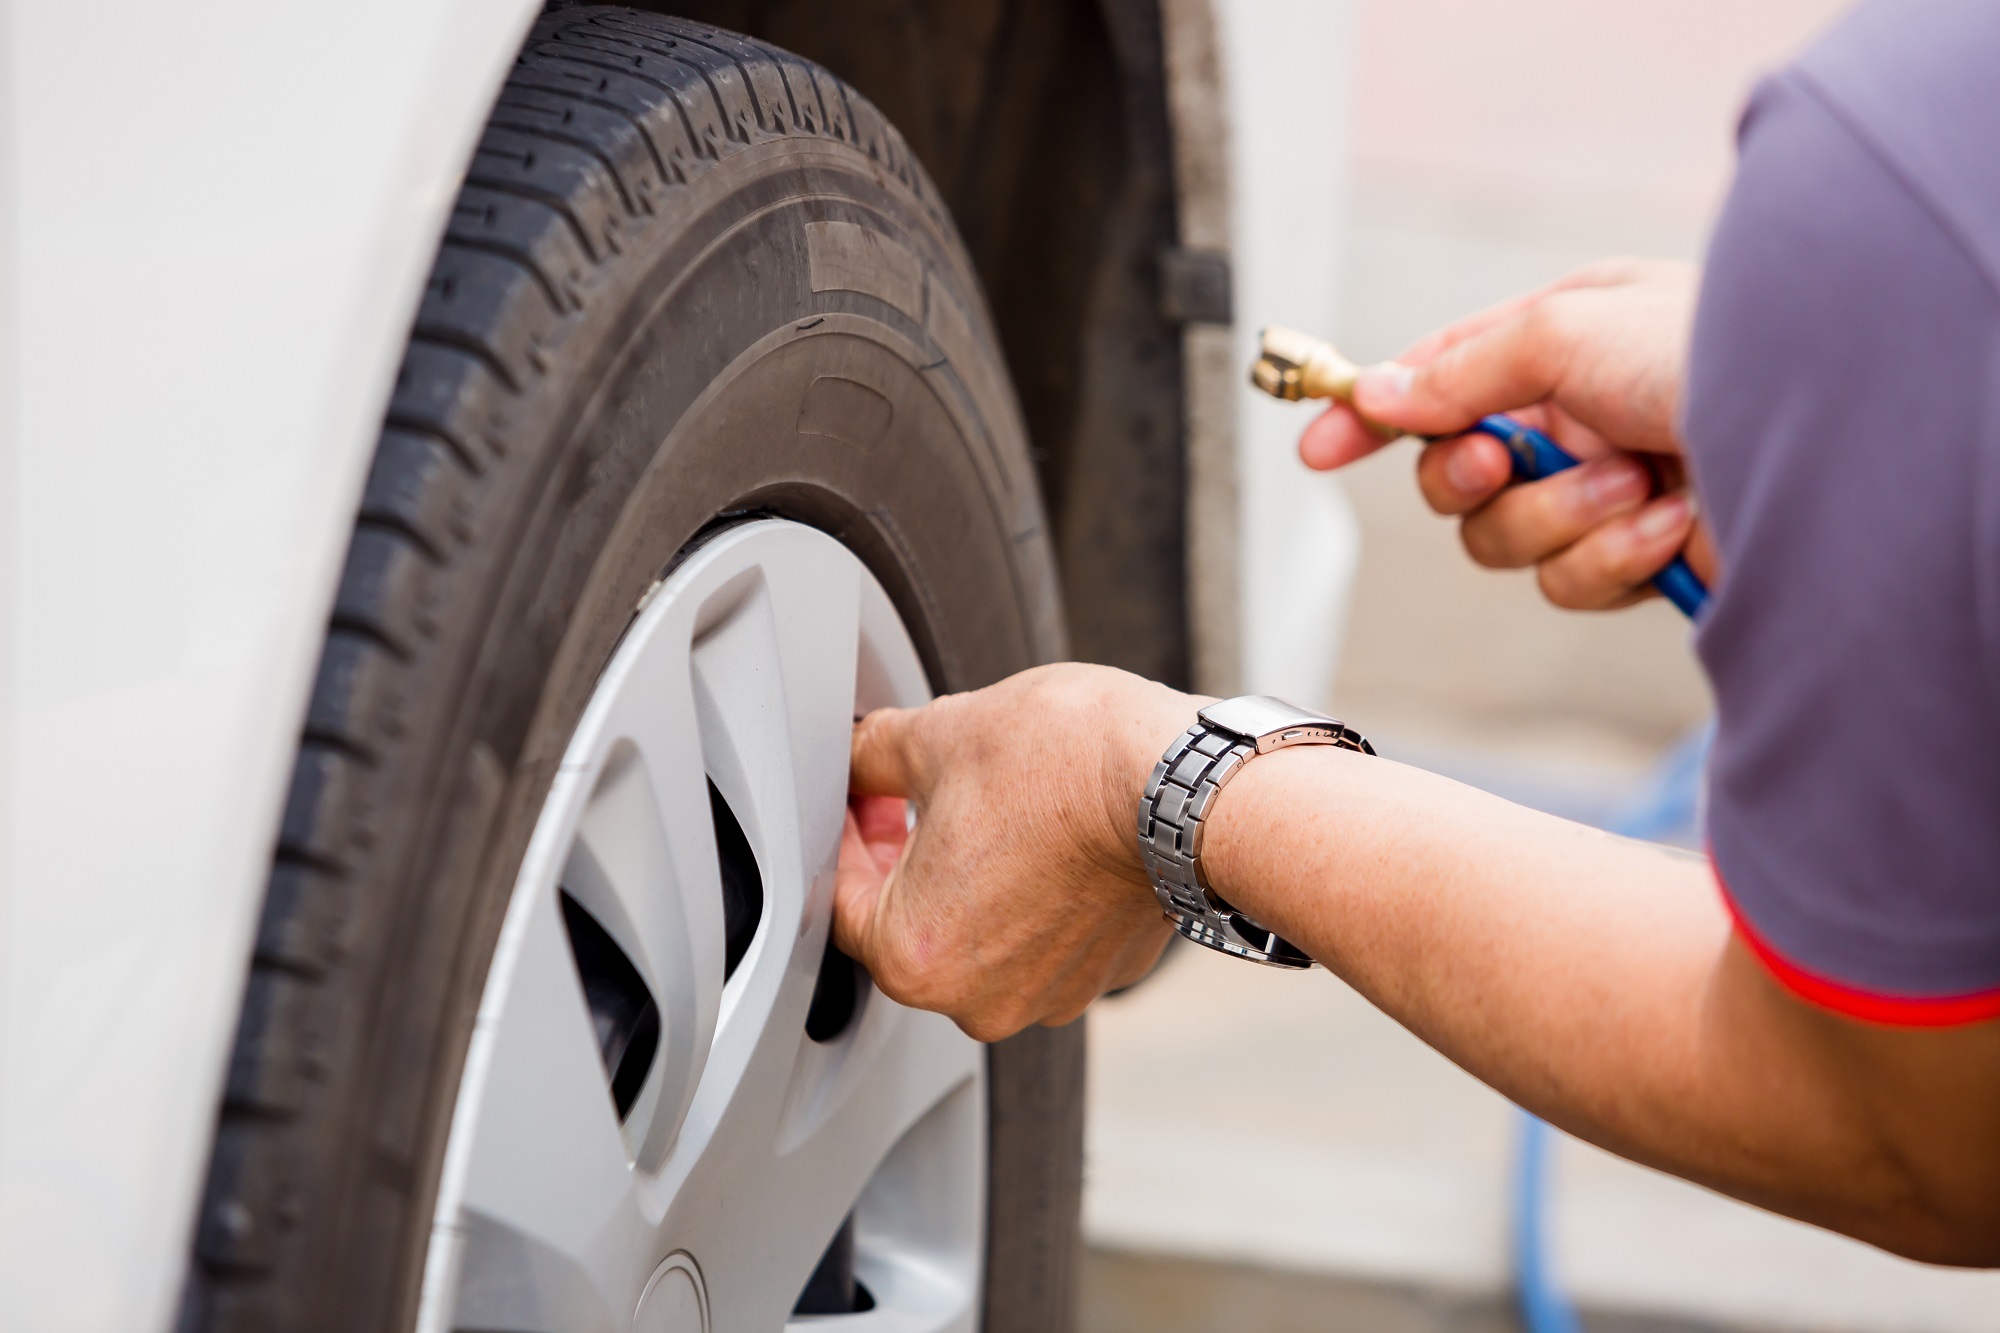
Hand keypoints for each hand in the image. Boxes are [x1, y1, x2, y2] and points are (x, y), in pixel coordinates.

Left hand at [831, 663, 1189, 1040]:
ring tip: (988, 804)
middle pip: (911, 925)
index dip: (842, 833)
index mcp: (915, 956)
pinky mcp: (1104, 974)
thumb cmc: (1065, 767)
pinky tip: (1042, 833)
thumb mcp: (937, 736)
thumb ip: (871, 757)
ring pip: (981, 933)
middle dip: (904, 856)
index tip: (859, 795)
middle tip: (908, 791)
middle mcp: (978, 999)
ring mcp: (1049, 994)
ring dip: (973, 875)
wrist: (1186, 787)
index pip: (840, 899)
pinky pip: (1044, 937)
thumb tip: (857, 756)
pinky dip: (1034, 892)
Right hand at [1299, 258, 1716, 608]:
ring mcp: (1602, 490)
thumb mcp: (1567, 331)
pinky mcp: (1634, 557)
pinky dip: (1612, 557)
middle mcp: (1575, 416)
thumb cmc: (1717, 351)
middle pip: (1453, 479)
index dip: (1372, 414)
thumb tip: (1383, 393)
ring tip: (1633, 485)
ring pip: (1502, 541)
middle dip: (1471, 479)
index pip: (1436, 378)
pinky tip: (1671, 524)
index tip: (1317, 448)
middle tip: (1506, 464)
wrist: (1831, 438)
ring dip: (1559, 519)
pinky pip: (1567, 582)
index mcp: (1560, 342)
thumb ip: (1461, 370)